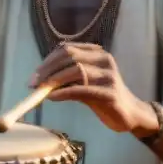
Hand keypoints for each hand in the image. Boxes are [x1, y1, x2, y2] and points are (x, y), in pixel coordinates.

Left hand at [29, 43, 153, 134]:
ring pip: (76, 70)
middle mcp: (104, 60)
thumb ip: (68, 79)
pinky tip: (52, 97)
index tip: (34, 75)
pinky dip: (64, 92)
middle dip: (48, 69)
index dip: (48, 60)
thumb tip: (41, 80)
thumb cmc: (104, 98)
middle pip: (70, 56)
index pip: (67, 49)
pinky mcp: (110, 93)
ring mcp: (109, 76)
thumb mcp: (85, 84)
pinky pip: (82, 90)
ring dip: (54, 80)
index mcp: (97, 54)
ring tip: (41, 91)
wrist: (130, 114)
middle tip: (33, 84)